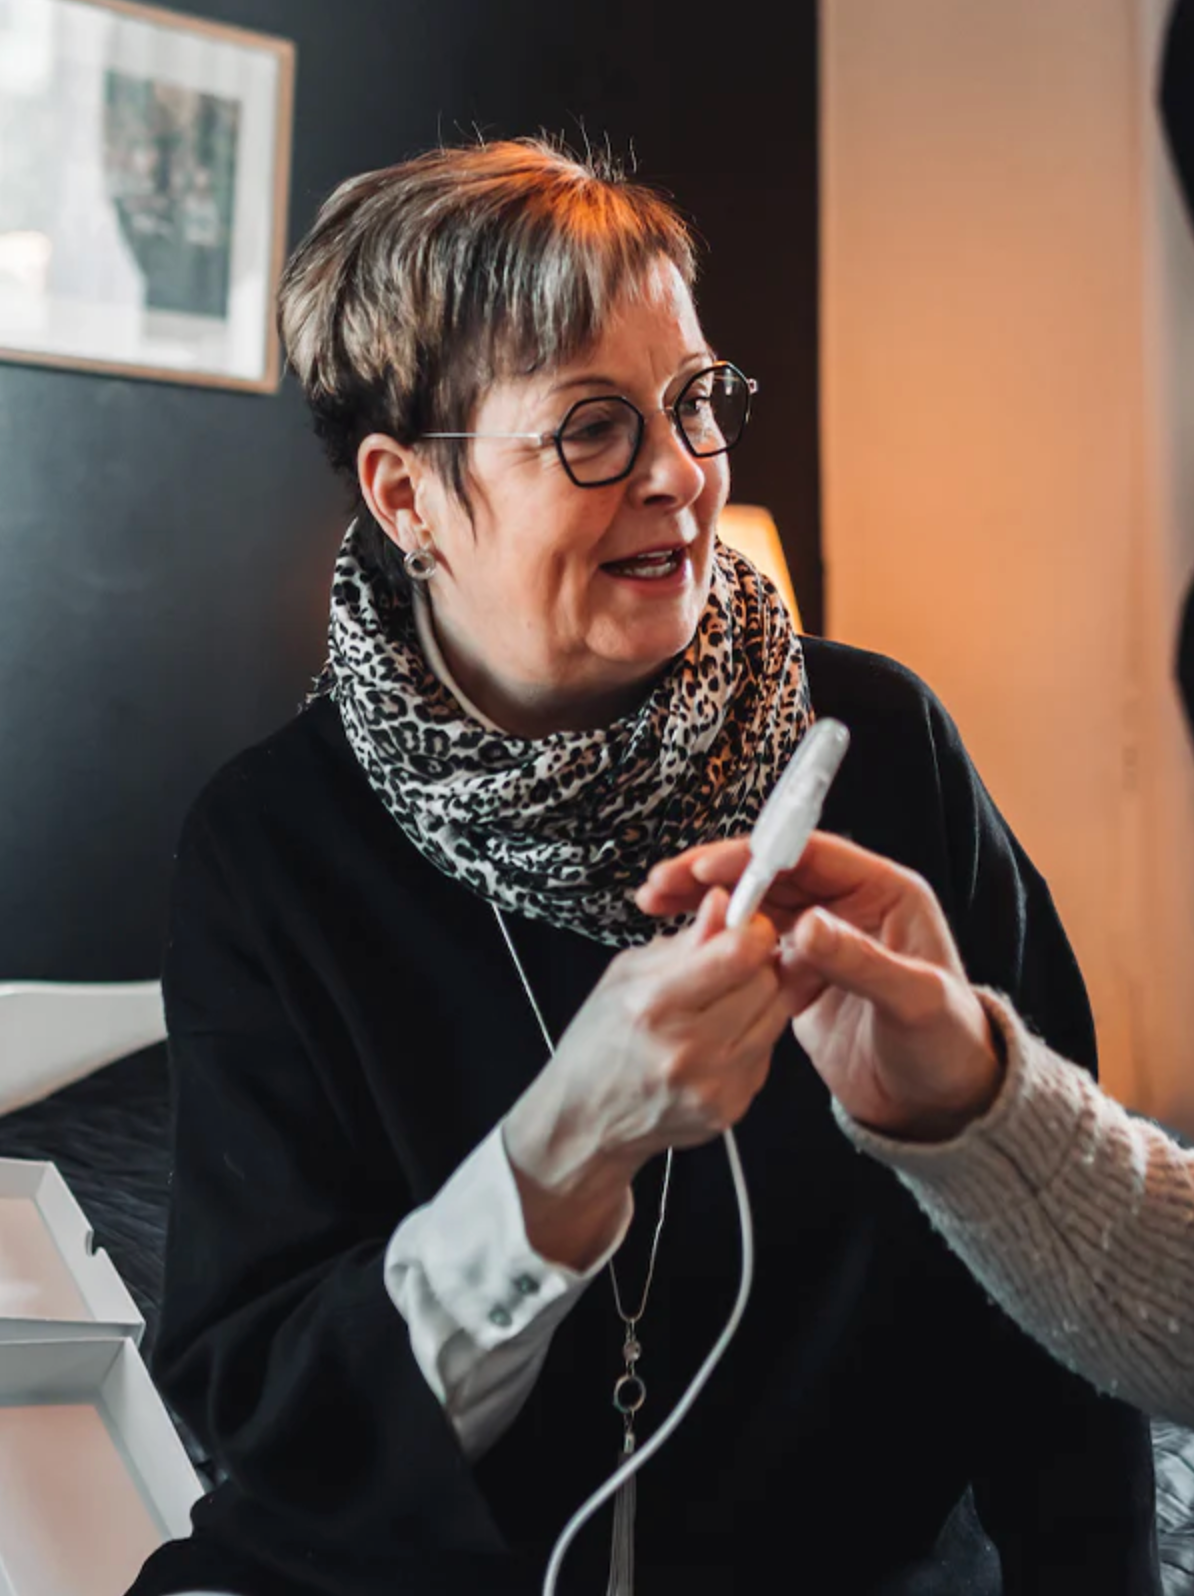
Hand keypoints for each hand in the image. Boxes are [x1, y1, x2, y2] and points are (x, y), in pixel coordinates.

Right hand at [503, 889, 788, 1267]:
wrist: (586, 1123)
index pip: (740, 953)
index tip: (746, 924)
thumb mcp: (625, 976)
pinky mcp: (731, 1108)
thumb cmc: (597, 1044)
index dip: (753, 929)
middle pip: (766, 981)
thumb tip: (724, 904)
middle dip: (755, 961)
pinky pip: (765, 1051)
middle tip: (732, 960)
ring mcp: (714, 1085)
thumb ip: (683, 942)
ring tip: (722, 999)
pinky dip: (750, 1034)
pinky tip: (717, 1036)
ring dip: (757, 997)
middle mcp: (689, 1050)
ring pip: (776, 1014)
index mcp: (654, 1007)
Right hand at [636, 832, 1004, 1142]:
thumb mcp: (913, 1002)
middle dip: (714, 876)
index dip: (755, 856)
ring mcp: (823, 940)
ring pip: (754, 908)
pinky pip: (752, 946)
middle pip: (771, 875)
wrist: (942, 1102)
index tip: (708, 866)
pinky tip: (683, 947)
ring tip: (656, 907)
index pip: (809, 855)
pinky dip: (717, 944)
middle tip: (663, 885)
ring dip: (707, 907)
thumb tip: (808, 925)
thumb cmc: (949, 1046)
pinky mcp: (800, 973)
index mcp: (885, 892)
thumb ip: (861, 960)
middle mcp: (851, 907)